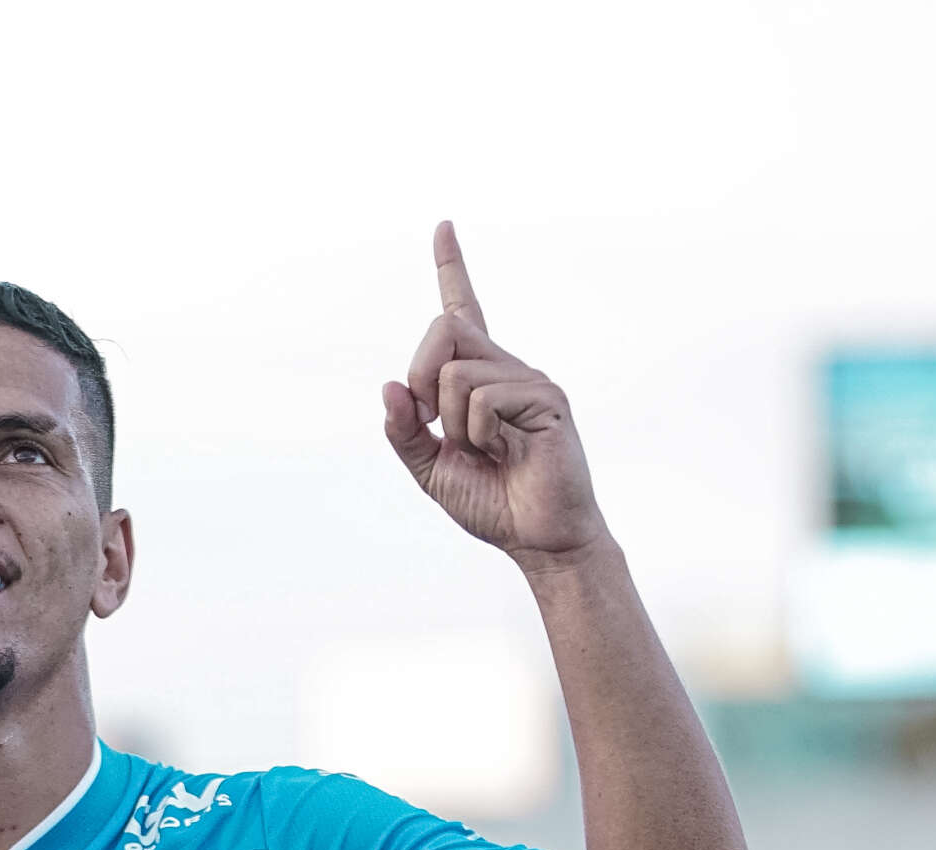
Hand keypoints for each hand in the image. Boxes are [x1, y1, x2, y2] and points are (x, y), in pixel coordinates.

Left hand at [383, 221, 605, 563]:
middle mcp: (505, 367)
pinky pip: (484, 399)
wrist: (537, 538)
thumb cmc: (492, 502)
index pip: (463, 311)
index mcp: (478, 378)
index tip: (443, 225)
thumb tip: (389, 386)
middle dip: (421, 378)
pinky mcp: (546, 398)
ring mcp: (528, 379)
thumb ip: (404, 431)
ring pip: (456, 372)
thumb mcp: (430, 469)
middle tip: (438, 425)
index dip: (452, 267)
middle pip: (442, 328)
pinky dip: (479, 434)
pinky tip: (506, 451)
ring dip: (454, 424)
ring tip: (486, 450)